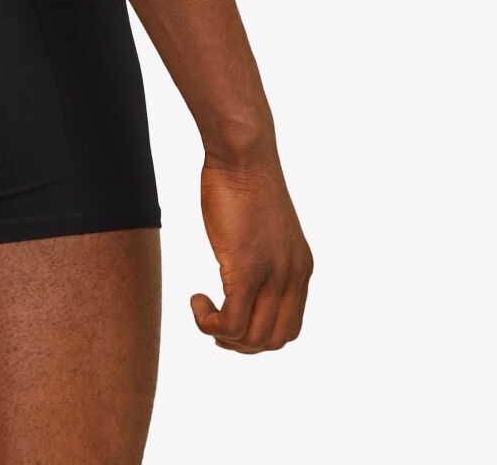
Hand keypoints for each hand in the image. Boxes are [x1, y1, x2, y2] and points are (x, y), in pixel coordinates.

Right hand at [190, 153, 312, 351]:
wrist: (242, 153)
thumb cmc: (243, 181)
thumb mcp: (264, 228)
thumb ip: (263, 257)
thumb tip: (243, 275)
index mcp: (300, 268)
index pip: (289, 328)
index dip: (258, 336)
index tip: (231, 322)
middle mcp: (293, 276)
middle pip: (272, 340)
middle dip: (240, 344)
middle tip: (214, 324)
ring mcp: (272, 274)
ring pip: (252, 339)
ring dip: (223, 336)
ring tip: (204, 310)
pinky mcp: (247, 268)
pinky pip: (231, 322)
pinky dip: (209, 322)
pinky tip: (196, 300)